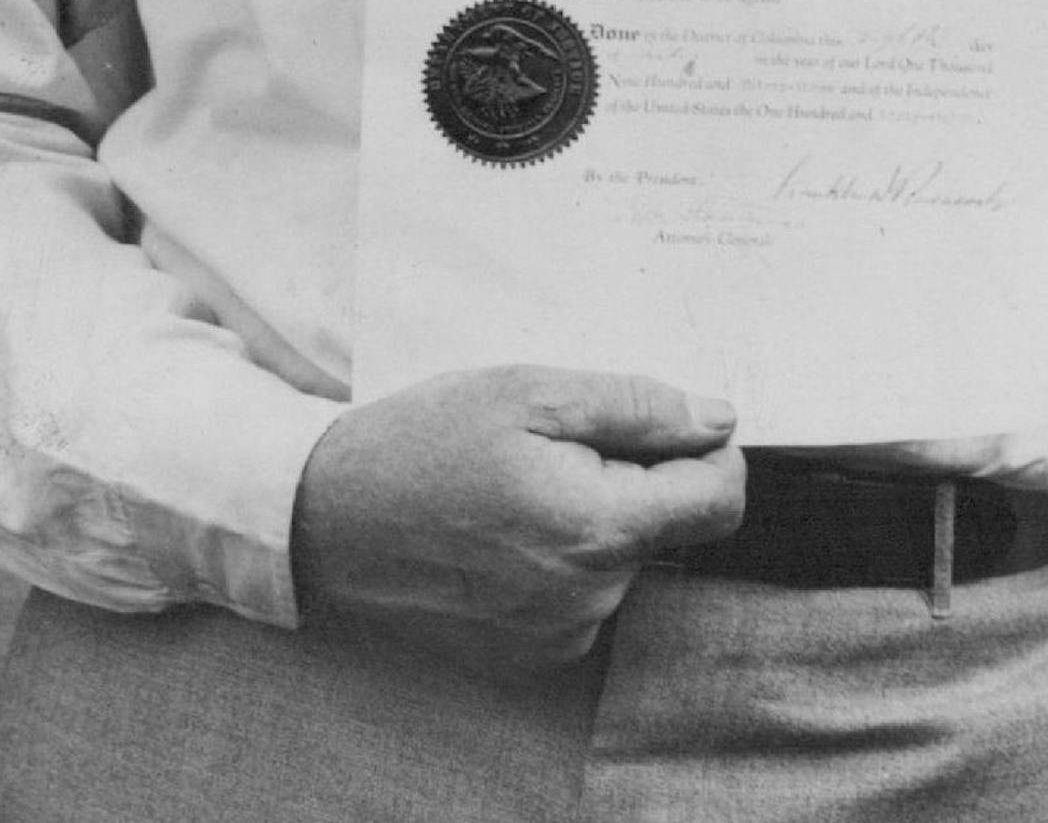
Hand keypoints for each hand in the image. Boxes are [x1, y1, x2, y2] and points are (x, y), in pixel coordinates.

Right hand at [289, 365, 743, 670]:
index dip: (710, 448)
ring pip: (624, 555)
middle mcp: (591, 598)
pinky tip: (504, 526)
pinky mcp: (531, 654)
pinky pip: (584, 591)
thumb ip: (636, 406)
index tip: (669, 420)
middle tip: (555, 442)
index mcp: (599, 529)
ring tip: (518, 482)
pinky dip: (562, 554)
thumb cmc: (424, 442)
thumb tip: (717, 419)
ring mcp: (561, 636)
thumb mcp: (531, 392)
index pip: (721, 499)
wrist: (325, 520)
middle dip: (636, 474)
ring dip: (595, 512)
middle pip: (669, 524)